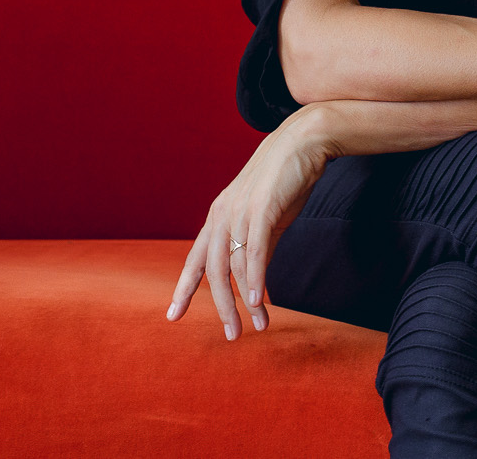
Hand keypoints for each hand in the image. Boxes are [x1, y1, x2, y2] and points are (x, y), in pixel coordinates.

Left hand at [166, 106, 330, 339]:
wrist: (303, 141)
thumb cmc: (285, 179)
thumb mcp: (265, 216)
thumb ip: (256, 245)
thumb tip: (254, 277)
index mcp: (219, 216)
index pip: (196, 259)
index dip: (184, 288)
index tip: (173, 315)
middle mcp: (223, 215)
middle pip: (213, 270)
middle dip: (220, 306)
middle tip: (231, 335)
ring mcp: (240, 212)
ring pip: (234, 266)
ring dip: (245, 301)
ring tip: (259, 326)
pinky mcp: (262, 210)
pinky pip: (254, 251)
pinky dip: (254, 279)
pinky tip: (256, 301)